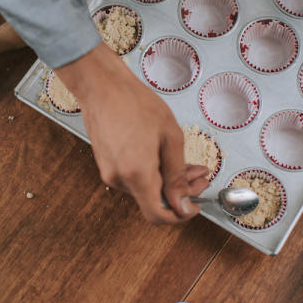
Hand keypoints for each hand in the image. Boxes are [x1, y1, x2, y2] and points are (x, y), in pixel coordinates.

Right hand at [55, 44, 209, 222]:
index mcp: (137, 174)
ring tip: (183, 159)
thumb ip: (178, 174)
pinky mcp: (105, 164)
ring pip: (144, 188)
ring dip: (166, 178)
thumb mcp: (170, 137)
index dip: (180, 215)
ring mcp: (109, 172)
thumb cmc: (134, 103)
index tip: (194, 204)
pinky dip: (151, 170)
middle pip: (154, 200)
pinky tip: (162, 154)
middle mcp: (119, 179)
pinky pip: (132, 176)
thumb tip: (182, 204)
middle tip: (199, 174)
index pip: (158, 215)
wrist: (102, 86)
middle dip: (180, 190)